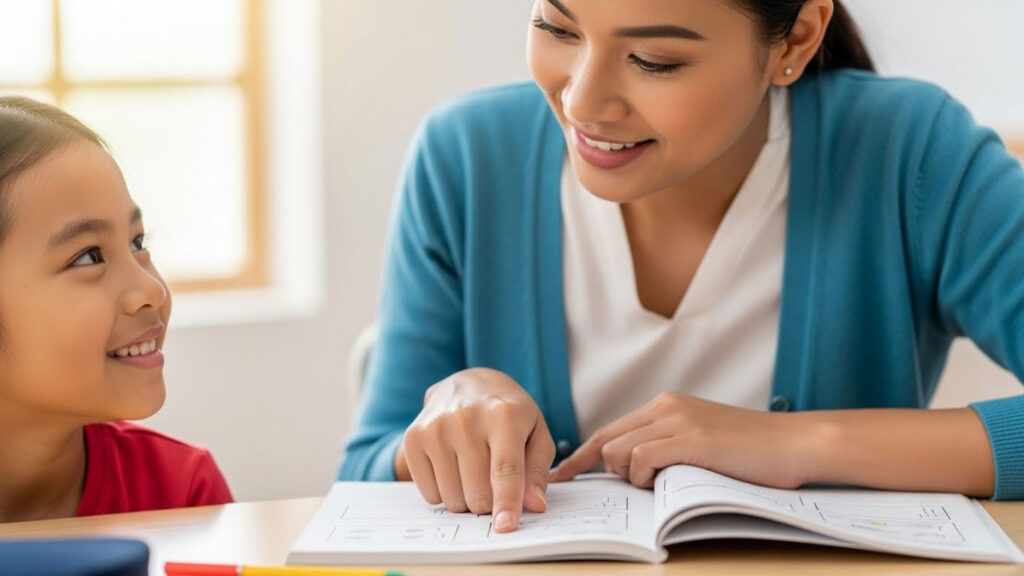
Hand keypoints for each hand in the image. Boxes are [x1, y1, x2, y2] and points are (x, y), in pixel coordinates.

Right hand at [395, 368, 555, 531]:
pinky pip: (430, 493)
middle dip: (490, 502)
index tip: (506, 526)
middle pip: (478, 491)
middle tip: (493, 482)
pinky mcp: (414, 438)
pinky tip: (453, 468)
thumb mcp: (535, 432)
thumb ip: (537, 471)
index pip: (505, 468)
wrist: (468, 383)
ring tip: (473, 471)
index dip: (507, 502)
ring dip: (467, 498)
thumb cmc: (507, 413)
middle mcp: (466, 418)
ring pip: (453, 498)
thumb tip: (534, 505)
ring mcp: (436, 428)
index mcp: (504, 415)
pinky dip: (445, 492)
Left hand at [548, 392, 811, 488]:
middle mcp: (666, 406)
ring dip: (629, 476)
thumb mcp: (701, 441)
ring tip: (656, 485)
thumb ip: (668, 447)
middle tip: (592, 490)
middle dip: (592, 469)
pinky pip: (643, 459)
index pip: (610, 430)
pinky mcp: (691, 439)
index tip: (562, 474)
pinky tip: (664, 484)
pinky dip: (644, 476)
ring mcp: (678, 421)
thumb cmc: (753, 452)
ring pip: (619, 451)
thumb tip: (632, 470)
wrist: (797, 444)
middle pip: (606, 439)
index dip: (581, 455)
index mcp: (666, 405)